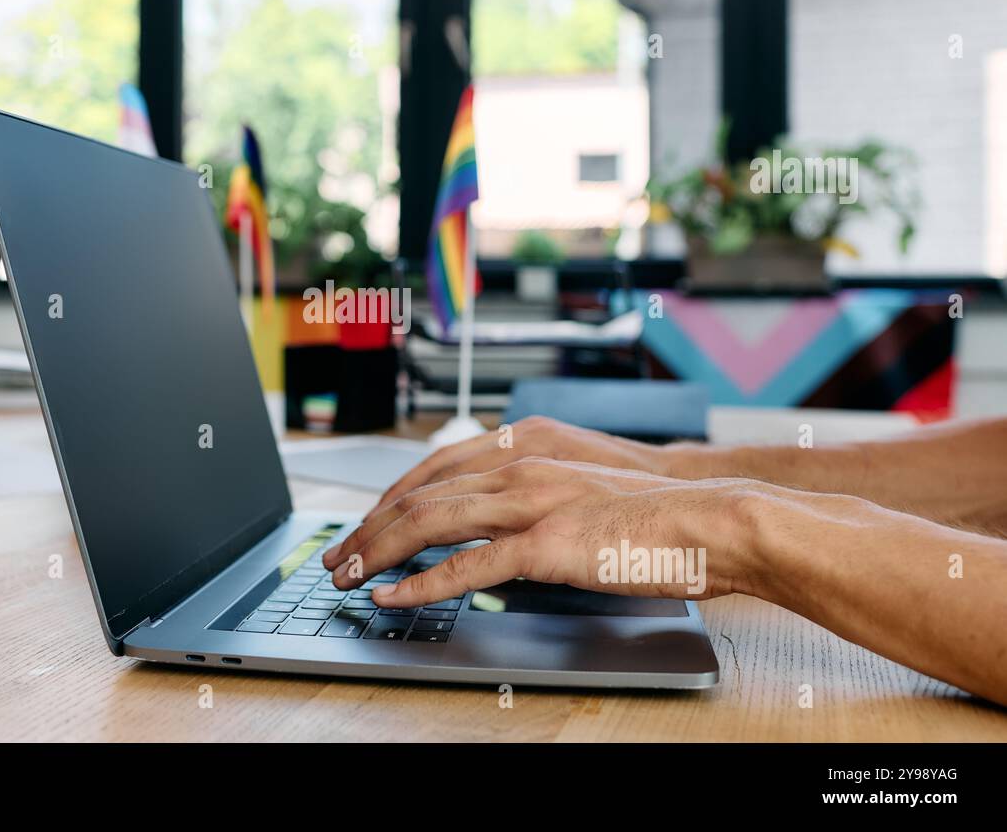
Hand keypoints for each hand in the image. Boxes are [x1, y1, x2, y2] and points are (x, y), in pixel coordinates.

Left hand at [321, 457, 758, 607]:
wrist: (708, 518)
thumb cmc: (651, 510)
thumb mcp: (578, 488)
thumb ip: (531, 498)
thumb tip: (496, 527)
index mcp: (525, 447)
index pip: (434, 468)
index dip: (389, 497)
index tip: (364, 524)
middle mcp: (518, 466)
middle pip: (419, 493)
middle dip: (368, 527)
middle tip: (337, 557)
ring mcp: (529, 503)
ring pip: (429, 523)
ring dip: (378, 551)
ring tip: (346, 576)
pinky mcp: (545, 545)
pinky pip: (468, 567)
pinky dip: (421, 584)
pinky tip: (393, 596)